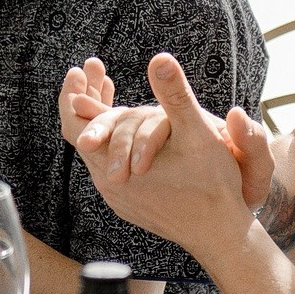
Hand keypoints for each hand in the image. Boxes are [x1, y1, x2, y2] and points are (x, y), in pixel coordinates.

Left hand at [66, 54, 274, 256]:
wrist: (221, 235)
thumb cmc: (212, 184)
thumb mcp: (196, 132)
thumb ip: (175, 95)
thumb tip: (160, 58)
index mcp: (113, 165)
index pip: (74, 126)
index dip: (73, 94)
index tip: (78, 69)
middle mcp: (107, 184)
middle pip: (81, 135)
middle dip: (87, 98)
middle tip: (92, 69)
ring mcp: (117, 197)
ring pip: (97, 152)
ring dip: (102, 120)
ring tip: (105, 86)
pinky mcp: (129, 204)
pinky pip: (110, 166)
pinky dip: (113, 142)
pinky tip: (128, 128)